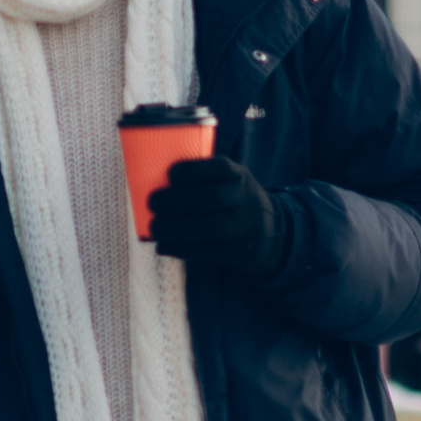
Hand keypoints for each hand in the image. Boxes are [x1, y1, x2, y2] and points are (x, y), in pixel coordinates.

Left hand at [146, 154, 286, 284]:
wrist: (271, 231)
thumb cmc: (231, 201)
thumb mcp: (226, 182)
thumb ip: (200, 181)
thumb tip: (150, 184)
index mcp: (240, 176)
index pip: (220, 168)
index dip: (193, 170)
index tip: (169, 174)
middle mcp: (248, 198)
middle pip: (213, 198)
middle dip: (177, 200)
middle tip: (151, 203)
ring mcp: (250, 226)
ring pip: (213, 228)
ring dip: (177, 229)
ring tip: (154, 228)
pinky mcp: (245, 250)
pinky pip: (213, 252)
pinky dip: (184, 249)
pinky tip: (164, 247)